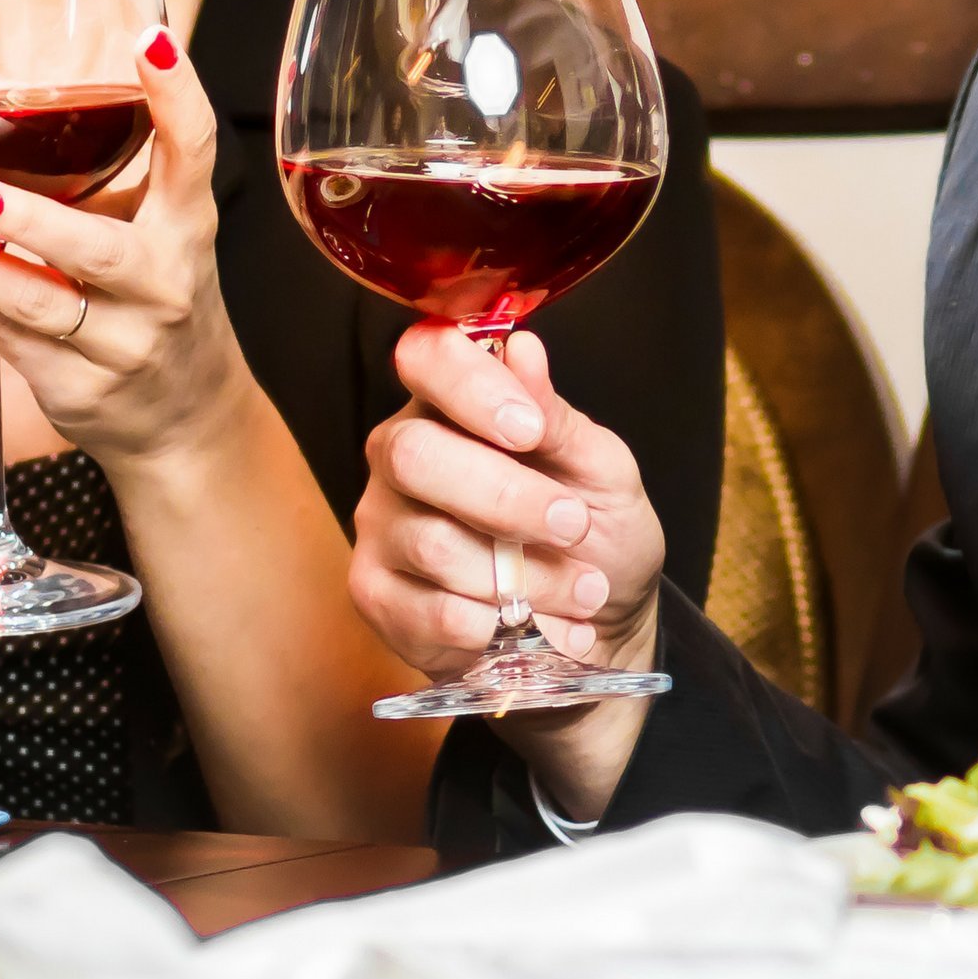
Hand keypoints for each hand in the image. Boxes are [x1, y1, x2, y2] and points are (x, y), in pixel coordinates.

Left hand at [0, 26, 251, 471]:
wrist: (184, 417)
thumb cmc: (150, 298)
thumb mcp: (146, 231)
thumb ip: (82, 175)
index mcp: (186, 229)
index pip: (193, 156)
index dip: (178, 98)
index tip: (151, 42)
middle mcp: (162, 286)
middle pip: (99, 251)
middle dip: (32, 221)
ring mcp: (120, 344)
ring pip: (34, 301)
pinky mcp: (76, 389)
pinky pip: (3, 334)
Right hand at [350, 323, 667, 816]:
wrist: (598, 628)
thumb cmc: (596, 534)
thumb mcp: (602, 470)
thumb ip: (557, 417)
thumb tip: (523, 349)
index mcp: (451, 403)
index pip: (424, 357)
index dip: (468, 386)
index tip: (527, 430)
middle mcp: (400, 454)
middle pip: (412, 455)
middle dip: (504, 498)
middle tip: (572, 526)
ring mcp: (381, 525)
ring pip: (428, 542)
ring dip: (521, 577)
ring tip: (580, 593)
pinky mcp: (376, 595)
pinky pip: (420, 609)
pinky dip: (489, 626)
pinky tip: (531, 628)